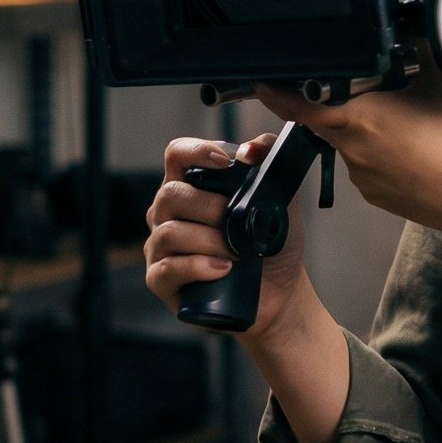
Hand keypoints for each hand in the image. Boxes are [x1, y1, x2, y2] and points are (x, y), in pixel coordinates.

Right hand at [143, 133, 311, 339]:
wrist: (279, 292)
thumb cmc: (272, 243)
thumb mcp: (280, 201)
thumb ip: (271, 166)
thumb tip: (253, 149)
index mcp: (191, 187)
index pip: (178, 155)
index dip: (196, 151)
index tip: (226, 163)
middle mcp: (168, 213)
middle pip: (170, 194)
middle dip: (211, 207)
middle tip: (240, 223)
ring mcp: (160, 247)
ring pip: (170, 232)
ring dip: (210, 241)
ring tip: (238, 254)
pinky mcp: (161, 281)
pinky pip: (168, 269)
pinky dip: (198, 267)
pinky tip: (222, 270)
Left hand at [256, 67, 441, 250]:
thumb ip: (423, 49)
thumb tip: (415, 26)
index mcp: (362, 119)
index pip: (299, 104)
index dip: (276, 90)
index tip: (265, 79)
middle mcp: (353, 150)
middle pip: (326, 118)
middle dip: (339, 100)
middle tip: (371, 89)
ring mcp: (362, 176)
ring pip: (349, 140)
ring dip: (366, 127)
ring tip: (407, 122)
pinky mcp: (375, 194)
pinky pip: (365, 164)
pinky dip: (380, 152)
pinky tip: (412, 148)